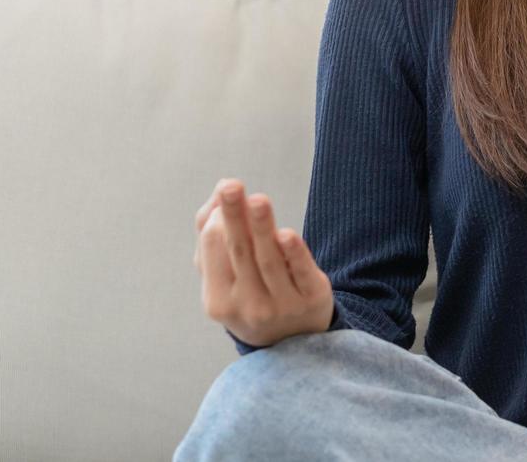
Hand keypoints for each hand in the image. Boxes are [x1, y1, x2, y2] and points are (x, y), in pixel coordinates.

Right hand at [194, 178, 335, 347]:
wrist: (291, 339)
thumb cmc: (251, 295)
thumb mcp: (226, 277)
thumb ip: (213, 236)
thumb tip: (216, 195)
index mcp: (219, 300)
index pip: (213, 253)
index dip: (219, 221)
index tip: (228, 188)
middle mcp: (248, 306)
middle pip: (240, 253)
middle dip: (234, 217)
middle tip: (230, 186)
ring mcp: (281, 306)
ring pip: (269, 261)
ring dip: (262, 229)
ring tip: (258, 200)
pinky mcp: (312, 299)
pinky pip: (301, 274)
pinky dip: (294, 254)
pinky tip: (287, 234)